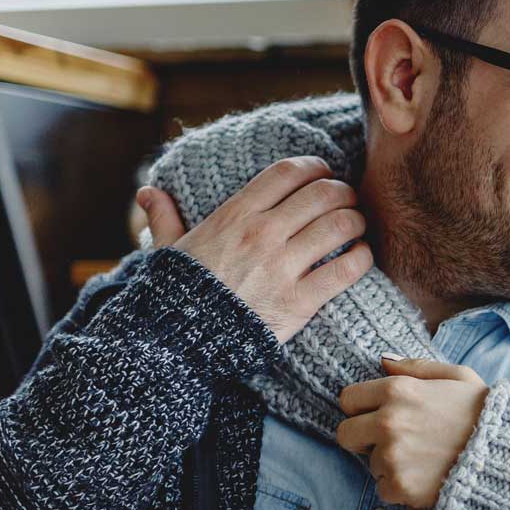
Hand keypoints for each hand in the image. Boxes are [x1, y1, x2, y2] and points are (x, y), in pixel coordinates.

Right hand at [136, 155, 371, 343]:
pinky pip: (347, 269)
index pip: (288, 172)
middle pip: (323, 194)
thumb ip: (164, 218)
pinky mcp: (299, 302)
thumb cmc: (178, 293)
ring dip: (357, 221)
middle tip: (347, 201)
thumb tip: (147, 193)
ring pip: (340, 225)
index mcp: (234, 214)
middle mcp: (261, 234)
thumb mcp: (168, 250)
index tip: (324, 174)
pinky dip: (362, 257)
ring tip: (357, 226)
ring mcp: (281, 267)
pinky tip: (360, 256)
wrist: (178, 342)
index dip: (315, 167)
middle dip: (343, 192)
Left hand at [336, 358, 487, 507]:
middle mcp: (388, 422)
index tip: (377, 416)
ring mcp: (392, 456)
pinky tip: (425, 477)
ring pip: (369, 463)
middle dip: (362, 438)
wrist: (506, 458)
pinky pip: (383, 488)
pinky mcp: (400, 486)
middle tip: (391, 441)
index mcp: (398, 390)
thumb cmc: (484, 414)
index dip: (362, 408)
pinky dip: (400, 487)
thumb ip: (416, 366)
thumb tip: (383, 361)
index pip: (348, 399)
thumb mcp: (458, 376)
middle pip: (345, 434)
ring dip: (388, 463)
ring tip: (422, 459)